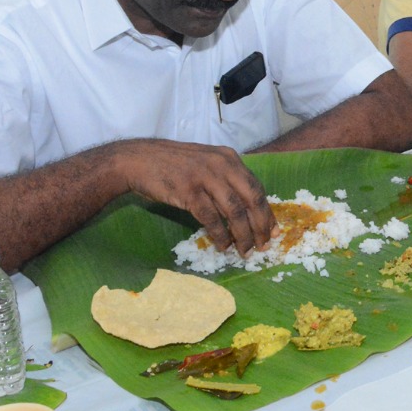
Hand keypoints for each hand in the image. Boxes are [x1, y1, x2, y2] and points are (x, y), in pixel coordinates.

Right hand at [110, 139, 274, 256]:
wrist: (138, 159)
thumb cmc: (172, 164)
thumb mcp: (206, 162)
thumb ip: (225, 178)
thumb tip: (245, 208)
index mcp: (229, 158)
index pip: (256, 187)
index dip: (267, 211)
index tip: (273, 230)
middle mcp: (222, 165)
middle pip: (251, 199)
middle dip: (260, 225)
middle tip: (263, 245)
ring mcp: (205, 177)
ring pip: (234, 211)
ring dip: (242, 235)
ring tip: (245, 251)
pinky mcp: (189, 191)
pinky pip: (211, 218)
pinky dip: (220, 234)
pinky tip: (223, 246)